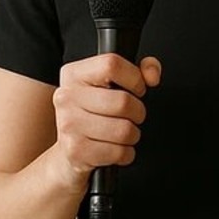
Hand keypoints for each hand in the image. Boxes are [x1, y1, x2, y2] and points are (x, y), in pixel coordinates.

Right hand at [51, 54, 162, 186]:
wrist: (69, 148)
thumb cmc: (94, 113)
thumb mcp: (112, 83)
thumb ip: (141, 70)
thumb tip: (152, 75)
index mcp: (74, 74)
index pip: (111, 65)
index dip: (134, 78)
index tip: (136, 89)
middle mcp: (67, 97)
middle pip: (122, 101)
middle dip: (138, 112)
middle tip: (132, 115)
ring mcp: (69, 125)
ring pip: (124, 130)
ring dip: (133, 135)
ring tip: (123, 132)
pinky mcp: (76, 151)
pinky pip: (119, 152)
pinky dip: (126, 153)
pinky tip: (115, 148)